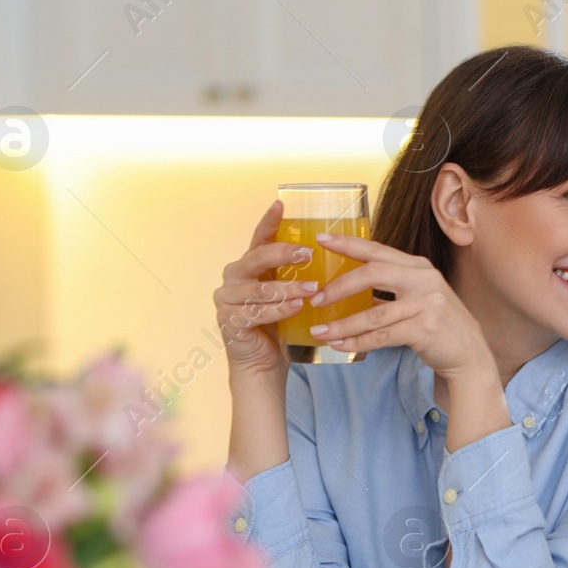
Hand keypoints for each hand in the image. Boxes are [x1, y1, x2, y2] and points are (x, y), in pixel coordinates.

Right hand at [213, 200, 320, 377]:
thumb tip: (341, 253)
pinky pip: (254, 313)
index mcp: (250, 265)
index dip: (269, 221)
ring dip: (286, 288)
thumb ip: (302, 274)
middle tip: (307, 254)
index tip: (280, 204)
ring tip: (311, 290)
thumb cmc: (281, 325)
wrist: (263, 363)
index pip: (259, 238)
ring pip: (258, 288)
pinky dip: (277, 310)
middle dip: (283, 254)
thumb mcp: (292, 294)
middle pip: (256, 258)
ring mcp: (227, 299)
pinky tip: (295, 309)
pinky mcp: (228, 321)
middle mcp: (234, 277)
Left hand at [305, 232, 492, 381]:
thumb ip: (388, 290)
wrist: (469, 353)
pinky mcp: (425, 328)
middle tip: (316, 298)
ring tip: (319, 331)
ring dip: (342, 324)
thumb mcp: (417, 298)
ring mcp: (427, 303)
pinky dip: (357, 342)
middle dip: (339, 287)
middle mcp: (424, 279)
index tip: (322, 239)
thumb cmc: (437, 325)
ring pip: (373, 314)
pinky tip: (340, 345)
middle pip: (372, 274)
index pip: (377, 250)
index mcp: (418, 267)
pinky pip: (382, 336)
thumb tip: (346, 289)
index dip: (348, 244)